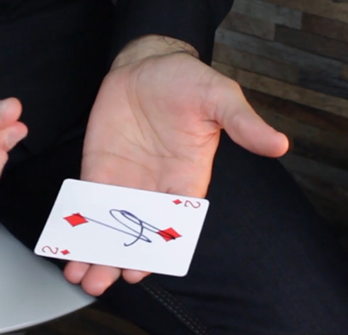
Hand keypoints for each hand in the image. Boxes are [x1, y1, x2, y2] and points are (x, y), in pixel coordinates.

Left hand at [64, 36, 287, 295]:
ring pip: (110, 224)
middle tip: (99, 283)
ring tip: (79, 276)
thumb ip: (243, 123)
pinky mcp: (100, 168)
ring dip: (95, 248)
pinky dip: (78, 222)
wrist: (147, 63)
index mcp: (187, 179)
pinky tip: (67, 242)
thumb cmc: (187, 80)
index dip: (156, 246)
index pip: (174, 222)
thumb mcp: (219, 96)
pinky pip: (89, 201)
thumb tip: (280, 142)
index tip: (140, 268)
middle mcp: (155, 186)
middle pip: (138, 232)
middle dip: (119, 257)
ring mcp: (126, 179)